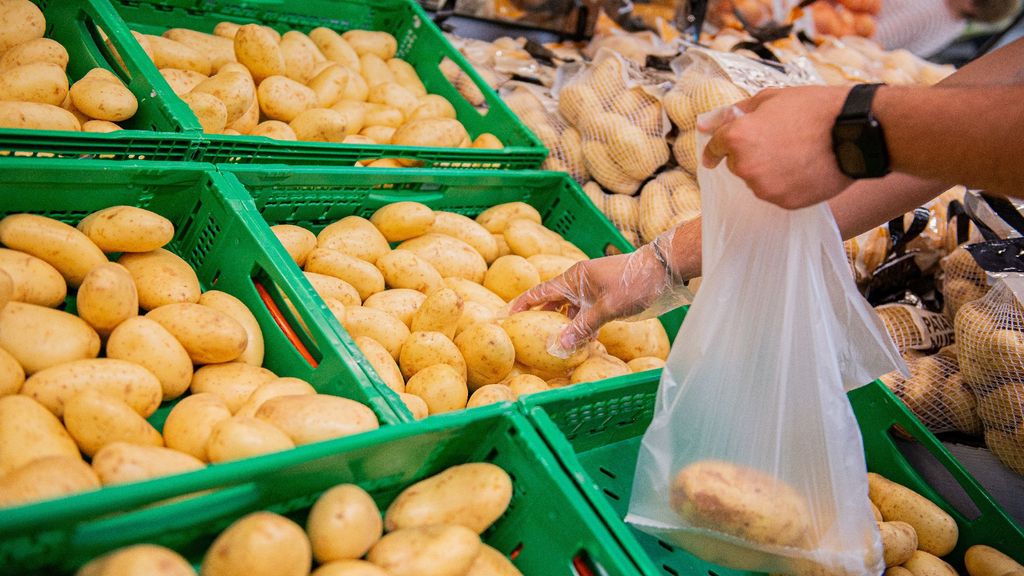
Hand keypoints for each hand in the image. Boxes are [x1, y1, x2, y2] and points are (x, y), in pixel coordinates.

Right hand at [509, 235, 688, 354]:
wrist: (665, 271)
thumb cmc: (635, 283)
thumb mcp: (607, 308)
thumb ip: (582, 327)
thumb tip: (558, 346)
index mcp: (574, 278)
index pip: (540, 292)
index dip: (522, 304)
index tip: (506, 317)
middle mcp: (580, 283)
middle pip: (552, 301)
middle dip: (540, 318)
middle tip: (525, 336)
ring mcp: (593, 290)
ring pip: (570, 310)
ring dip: (563, 326)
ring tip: (553, 345)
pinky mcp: (606, 298)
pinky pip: (586, 313)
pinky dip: (581, 326)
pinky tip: (581, 342)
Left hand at [699, 86, 855, 209]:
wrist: (854, 131)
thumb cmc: (814, 109)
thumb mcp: (772, 98)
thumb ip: (734, 112)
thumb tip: (703, 124)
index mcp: (737, 137)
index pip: (715, 147)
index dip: (717, 148)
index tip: (715, 154)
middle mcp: (745, 166)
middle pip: (737, 164)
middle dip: (751, 154)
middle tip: (780, 140)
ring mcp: (764, 188)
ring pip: (757, 181)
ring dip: (768, 170)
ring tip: (797, 153)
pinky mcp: (784, 203)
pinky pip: (776, 194)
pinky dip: (786, 184)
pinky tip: (805, 167)